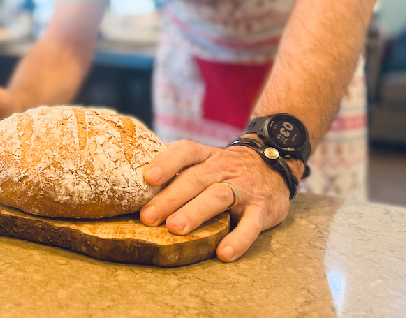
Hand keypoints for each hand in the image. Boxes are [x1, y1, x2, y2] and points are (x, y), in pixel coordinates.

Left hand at [140, 140, 298, 261]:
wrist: (274, 163)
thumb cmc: (225, 167)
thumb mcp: (204, 158)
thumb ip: (175, 164)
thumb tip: (132, 169)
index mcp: (206, 156)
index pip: (185, 152)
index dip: (166, 162)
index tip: (147, 177)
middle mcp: (223, 168)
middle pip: (195, 179)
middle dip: (170, 198)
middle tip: (148, 217)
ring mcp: (244, 188)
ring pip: (218, 197)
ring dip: (195, 213)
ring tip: (175, 229)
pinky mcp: (263, 209)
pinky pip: (251, 224)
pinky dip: (239, 239)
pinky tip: (223, 253)